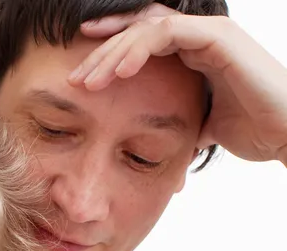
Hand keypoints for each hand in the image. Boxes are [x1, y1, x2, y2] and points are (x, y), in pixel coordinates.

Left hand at [69, 4, 286, 164]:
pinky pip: (168, 32)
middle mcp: (199, 38)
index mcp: (193, 54)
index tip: (82, 72)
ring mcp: (208, 34)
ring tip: (88, 79)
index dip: (111, 52)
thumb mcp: (205, 126)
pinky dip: (139, 48)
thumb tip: (171, 145)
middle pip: (138, 31)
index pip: (143, 42)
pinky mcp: (218, 37)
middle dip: (102, 52)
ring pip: (147, 27)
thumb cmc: (255, 128)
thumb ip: (185, 124)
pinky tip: (118, 72)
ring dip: (113, 51)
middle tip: (75, 77)